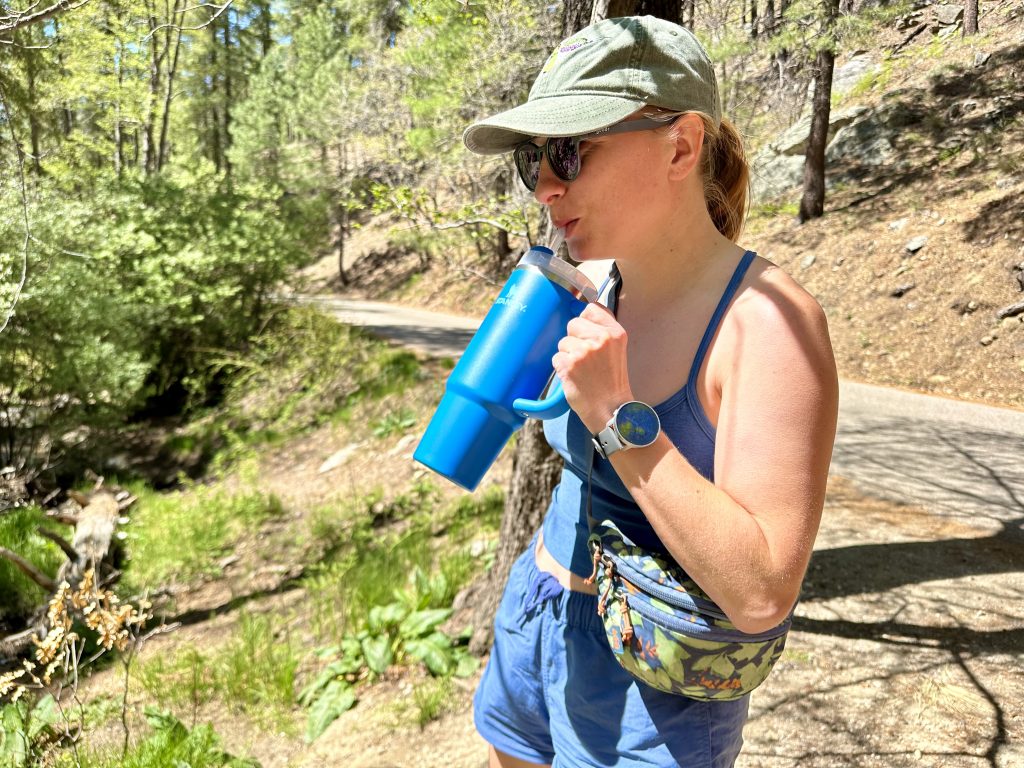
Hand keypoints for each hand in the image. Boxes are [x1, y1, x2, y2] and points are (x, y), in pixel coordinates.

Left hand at [552, 303, 633, 432]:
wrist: (611, 410)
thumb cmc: (611, 381)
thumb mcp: (617, 349)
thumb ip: (602, 331)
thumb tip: (582, 312)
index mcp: (615, 333)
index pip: (592, 308)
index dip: (585, 320)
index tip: (586, 332)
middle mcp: (601, 338)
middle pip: (573, 323)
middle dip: (574, 339)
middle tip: (586, 358)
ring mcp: (584, 351)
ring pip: (563, 342)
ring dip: (567, 355)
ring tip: (582, 370)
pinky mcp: (569, 364)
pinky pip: (556, 357)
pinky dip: (561, 367)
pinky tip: (574, 377)